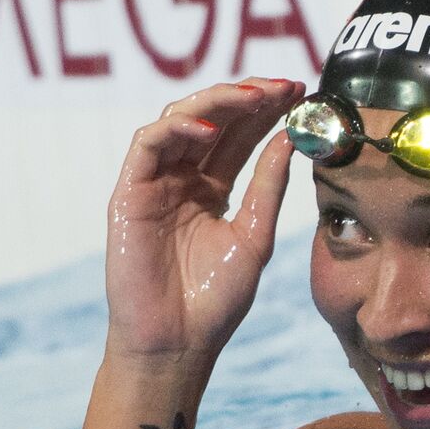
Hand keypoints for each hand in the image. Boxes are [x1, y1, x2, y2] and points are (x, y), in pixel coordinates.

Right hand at [103, 78, 304, 365]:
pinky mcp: (128, 192)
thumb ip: (269, 186)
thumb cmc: (215, 300)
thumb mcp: (255, 235)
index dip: (267, 110)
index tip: (301, 92)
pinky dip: (176, 128)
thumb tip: (293, 138)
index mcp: (213, 189)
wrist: (178, 342)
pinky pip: (147, 144)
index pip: (240, 135)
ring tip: (255, 98)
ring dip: (217, 102)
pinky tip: (209, 129)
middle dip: (249, 97)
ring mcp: (155, 183)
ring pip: (180, 120)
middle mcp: (183, 179)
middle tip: (284, 86)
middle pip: (214, 120)